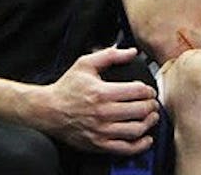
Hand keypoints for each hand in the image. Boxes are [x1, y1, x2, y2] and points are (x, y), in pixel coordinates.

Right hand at [37, 47, 159, 154]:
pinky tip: (145, 139)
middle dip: (151, 105)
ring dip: (149, 123)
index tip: (149, 90)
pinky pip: (125, 148)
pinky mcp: (98, 144)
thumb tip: (131, 52)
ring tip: (151, 117)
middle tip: (152, 103)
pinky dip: (140, 145)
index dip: (148, 90)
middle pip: (140, 110)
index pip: (137, 92)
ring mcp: (101, 130)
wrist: (48, 110)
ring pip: (136, 130)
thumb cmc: (67, 88)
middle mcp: (103, 113)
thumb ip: (110, 55)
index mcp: (102, 92)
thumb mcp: (85, 64)